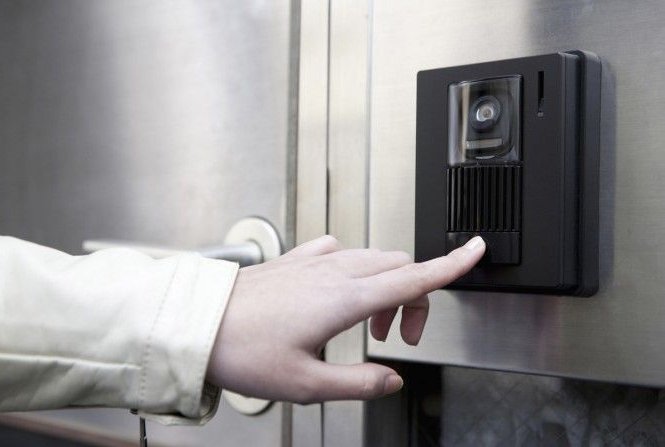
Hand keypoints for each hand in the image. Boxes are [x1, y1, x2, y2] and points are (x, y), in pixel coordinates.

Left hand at [206, 235, 484, 402]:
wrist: (197, 323)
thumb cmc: (243, 351)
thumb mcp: (306, 385)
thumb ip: (357, 384)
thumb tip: (390, 379)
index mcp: (344, 300)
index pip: (414, 277)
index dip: (451, 265)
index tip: (476, 250)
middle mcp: (334, 273)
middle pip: (399, 267)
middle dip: (415, 297)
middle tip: (401, 337)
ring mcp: (314, 263)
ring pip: (372, 259)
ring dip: (386, 287)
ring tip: (370, 326)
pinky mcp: (296, 261)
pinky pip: (340, 252)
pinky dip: (355, 271)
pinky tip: (339, 291)